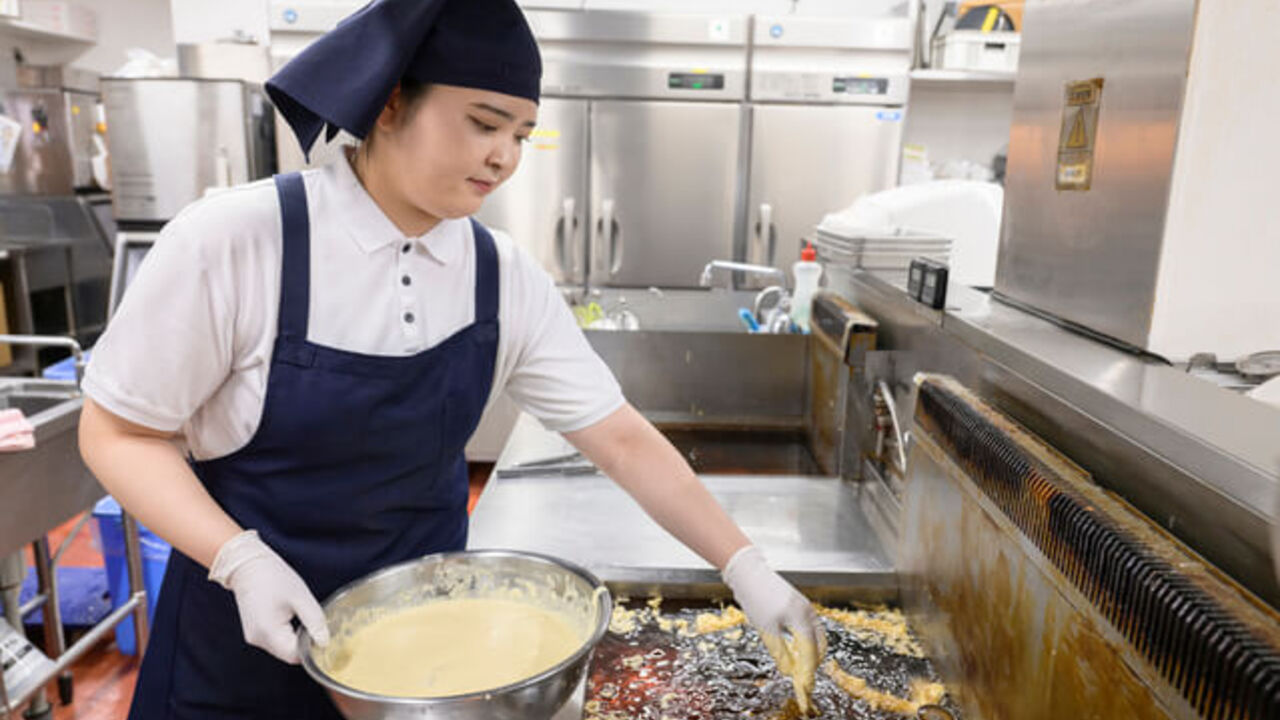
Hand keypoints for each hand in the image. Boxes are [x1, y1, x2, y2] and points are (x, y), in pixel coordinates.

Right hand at [208, 530, 329, 663]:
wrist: (247, 565)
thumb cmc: (274, 577)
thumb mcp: (301, 597)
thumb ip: (315, 622)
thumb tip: (325, 643)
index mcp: (269, 632)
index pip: (296, 655)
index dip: (312, 648)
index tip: (322, 633)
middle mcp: (258, 640)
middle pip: (288, 653)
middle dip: (304, 642)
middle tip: (314, 622)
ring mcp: (254, 637)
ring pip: (282, 648)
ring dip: (295, 637)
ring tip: (300, 615)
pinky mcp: (254, 632)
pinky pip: (275, 640)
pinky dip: (286, 634)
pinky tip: (290, 616)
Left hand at [722, 545, 824, 712]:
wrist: (749, 573)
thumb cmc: (755, 599)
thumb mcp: (766, 630)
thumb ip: (780, 652)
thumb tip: (788, 671)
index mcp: (801, 617)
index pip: (810, 650)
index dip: (808, 670)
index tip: (805, 685)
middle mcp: (808, 611)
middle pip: (819, 643)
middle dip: (813, 661)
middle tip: (803, 677)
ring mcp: (806, 606)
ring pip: (817, 635)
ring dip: (811, 651)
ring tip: (800, 666)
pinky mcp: (800, 604)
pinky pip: (811, 626)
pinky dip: (807, 640)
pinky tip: (797, 648)